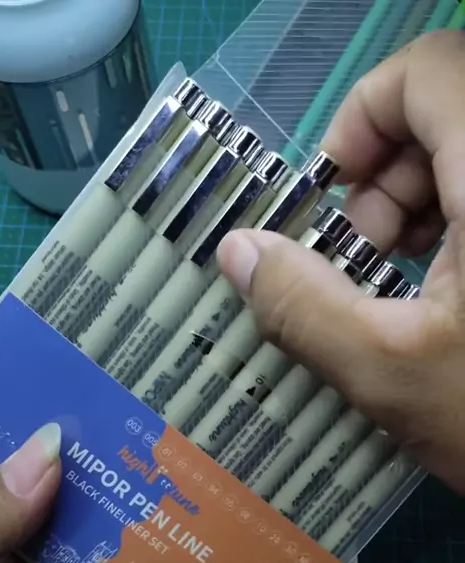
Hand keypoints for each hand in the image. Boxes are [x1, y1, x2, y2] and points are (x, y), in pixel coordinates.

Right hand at [218, 30, 464, 493]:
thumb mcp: (389, 373)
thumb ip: (303, 307)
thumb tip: (237, 251)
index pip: (433, 72)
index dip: (367, 114)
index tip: (334, 192)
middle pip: (451, 108)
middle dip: (390, 172)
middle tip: (367, 253)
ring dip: (422, 198)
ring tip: (401, 275)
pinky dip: (458, 220)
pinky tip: (444, 285)